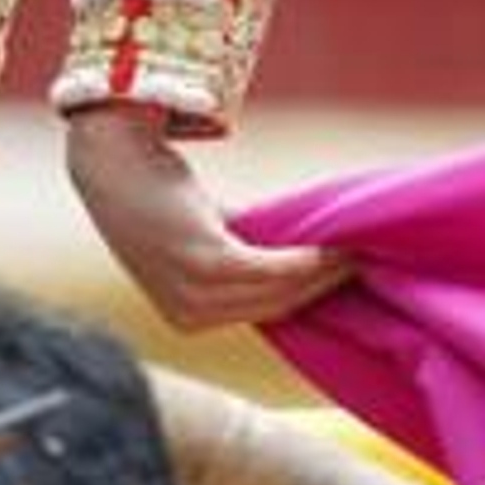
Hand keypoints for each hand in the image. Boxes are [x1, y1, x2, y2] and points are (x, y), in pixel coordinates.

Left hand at [67, 103, 352, 333]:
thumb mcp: (205, 240)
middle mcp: (187, 315)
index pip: (263, 318)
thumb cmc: (160, 198)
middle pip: (279, 308)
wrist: (114, 166)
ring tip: (358, 252)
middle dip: (326, 289)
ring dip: (325, 273)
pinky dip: (308, 260)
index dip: (311, 301)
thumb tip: (307, 267)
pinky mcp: (205, 263)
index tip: (351, 285)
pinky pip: (272, 270)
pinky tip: (334, 246)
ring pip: (281, 291)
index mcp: (186, 319)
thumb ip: (245, 260)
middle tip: (369, 265)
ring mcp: (193, 293)